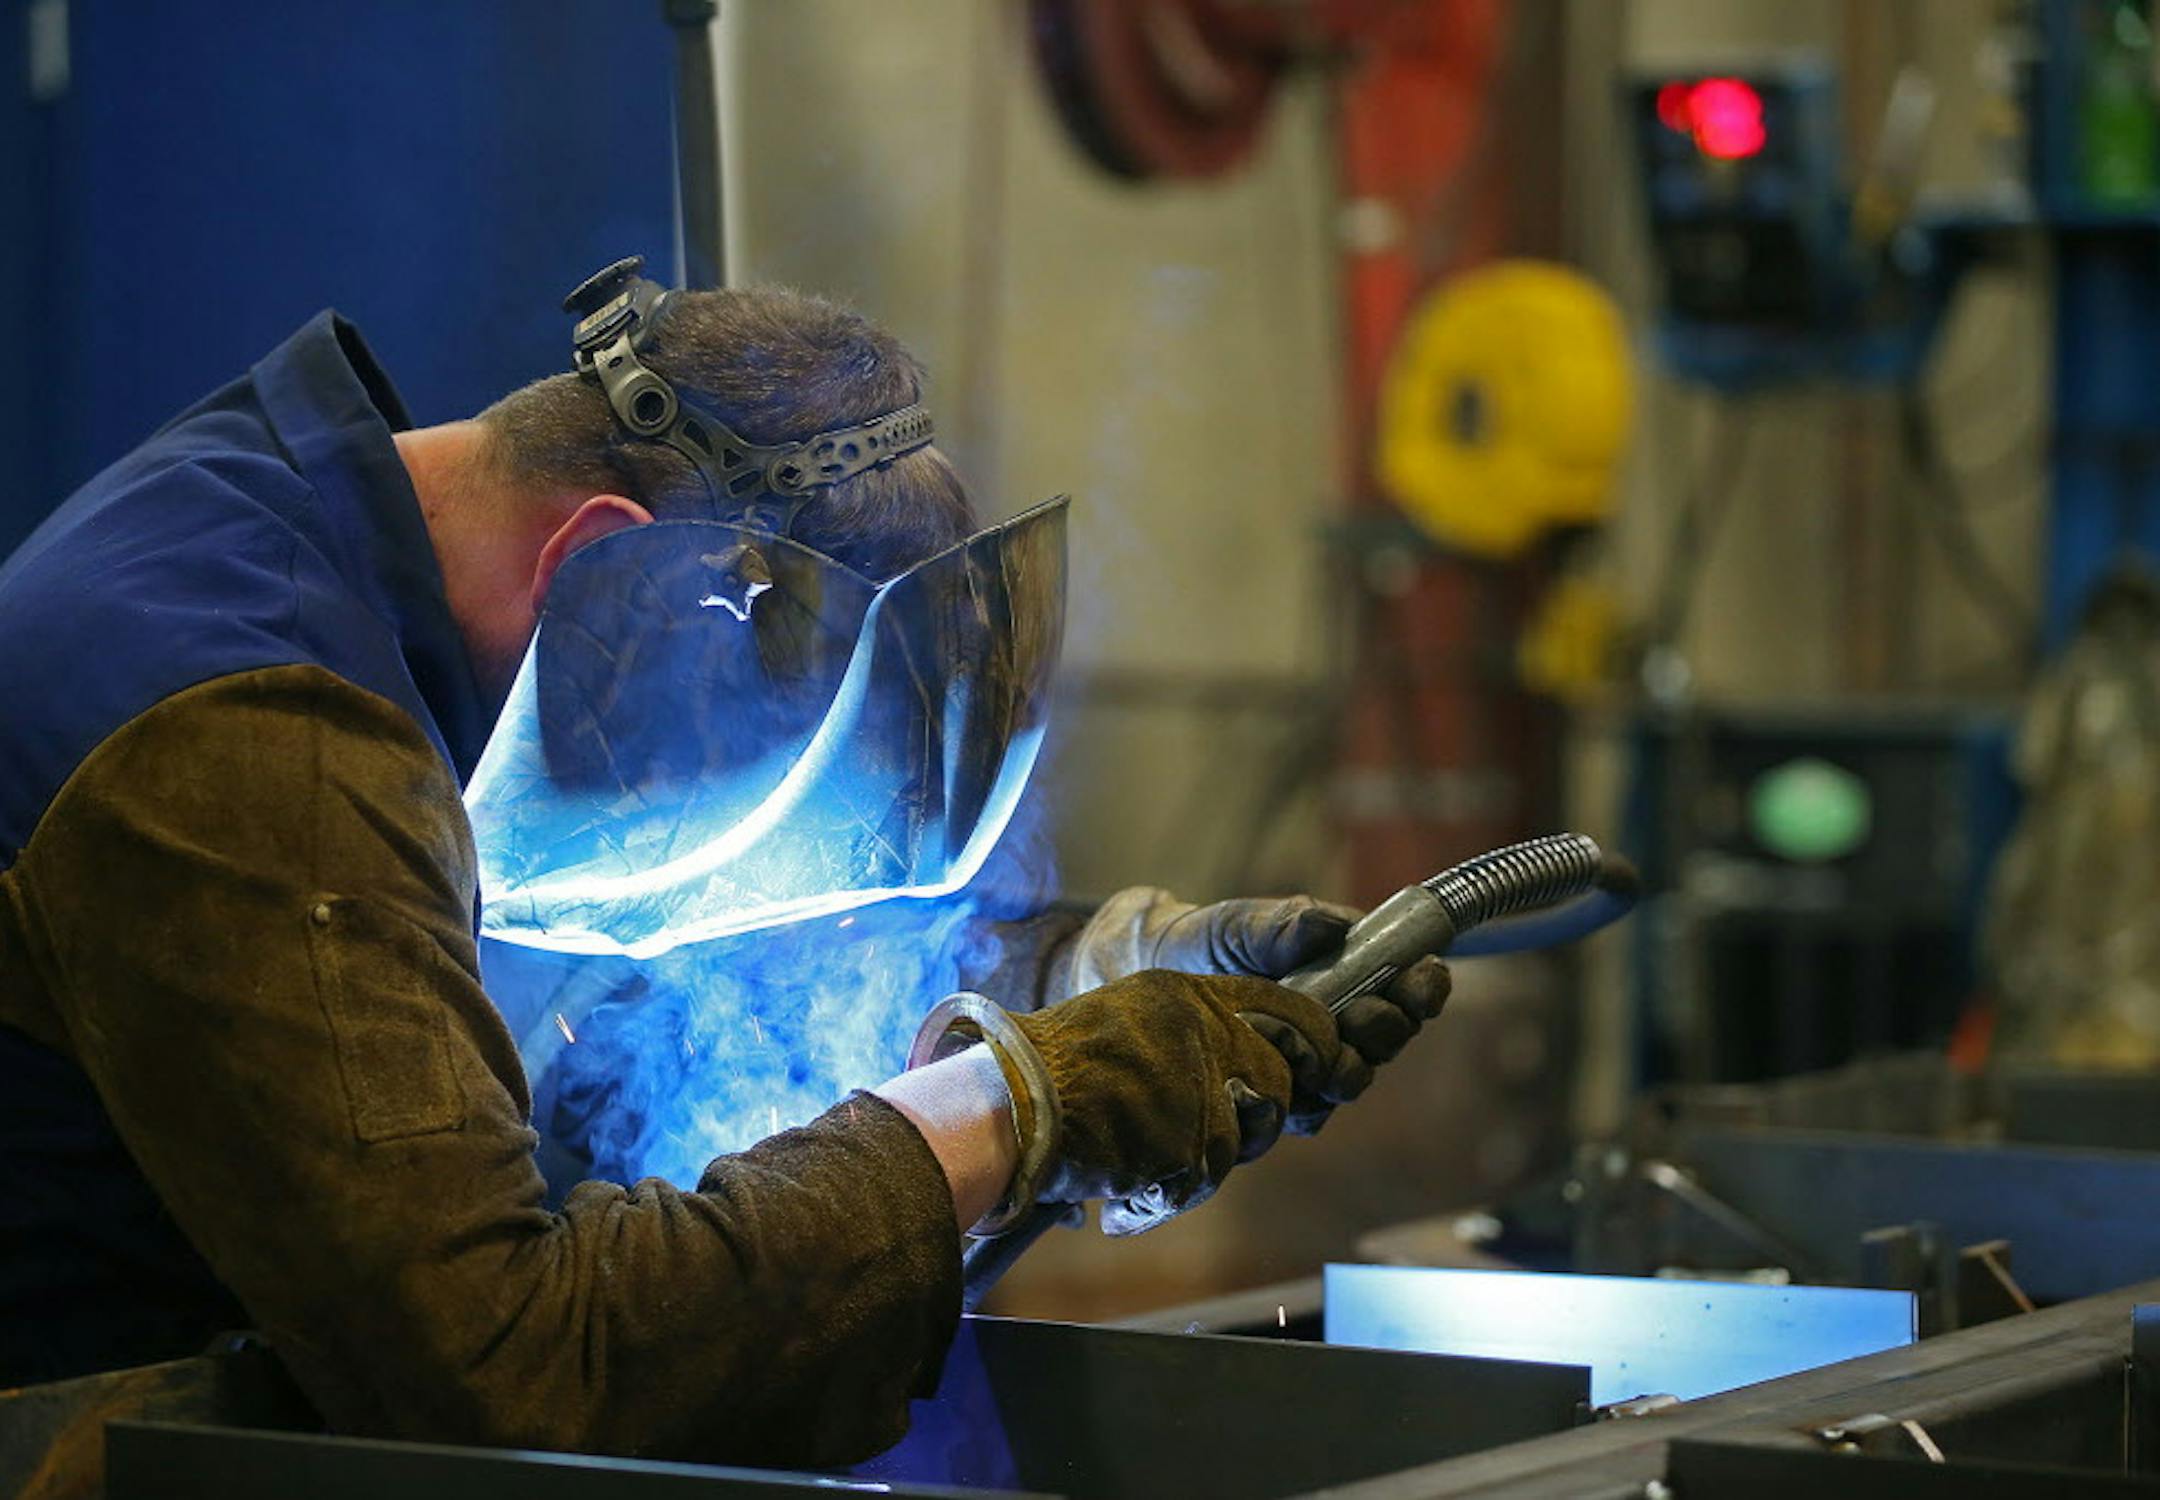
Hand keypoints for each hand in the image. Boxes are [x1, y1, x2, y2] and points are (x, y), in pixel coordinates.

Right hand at [917, 970, 1340, 1235]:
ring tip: (1145, 1157)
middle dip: (1261, 1118)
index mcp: (1188, 993)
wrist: (1005, 1106)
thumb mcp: (1132, 1025)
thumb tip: (1263, 1075)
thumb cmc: (1055, 1075)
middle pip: (1283, 1082)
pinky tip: (1125, 1184)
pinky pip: (1203, 1177)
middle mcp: (1202, 1028)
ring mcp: (1198, 1079)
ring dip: (1204, 1160)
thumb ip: (1195, 1038)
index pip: (1295, 1008)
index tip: (1327, 1066)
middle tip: (1207, 1133)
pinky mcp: (1189, 1131)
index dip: (1322, 1043)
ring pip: (1248, 1137)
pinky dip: (1166, 1193)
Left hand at [1066, 889, 1451, 1134]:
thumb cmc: (1191, 943)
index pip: (1404, 985)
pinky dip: (1299, 1105)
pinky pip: (1303, 1113)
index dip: (1420, 988)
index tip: (1418, 985)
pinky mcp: (1272, 1097)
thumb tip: (1332, 926)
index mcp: (1341, 971)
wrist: (1127, 983)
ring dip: (1347, 1073)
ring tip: (1327, 1061)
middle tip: (1363, 1022)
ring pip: (1350, 1082)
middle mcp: (1333, 1021)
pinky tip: (1281, 1090)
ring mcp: (1305, 1062)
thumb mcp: (1232, 927)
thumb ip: (1279, 927)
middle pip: (1386, 1040)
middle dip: (1384, 1033)